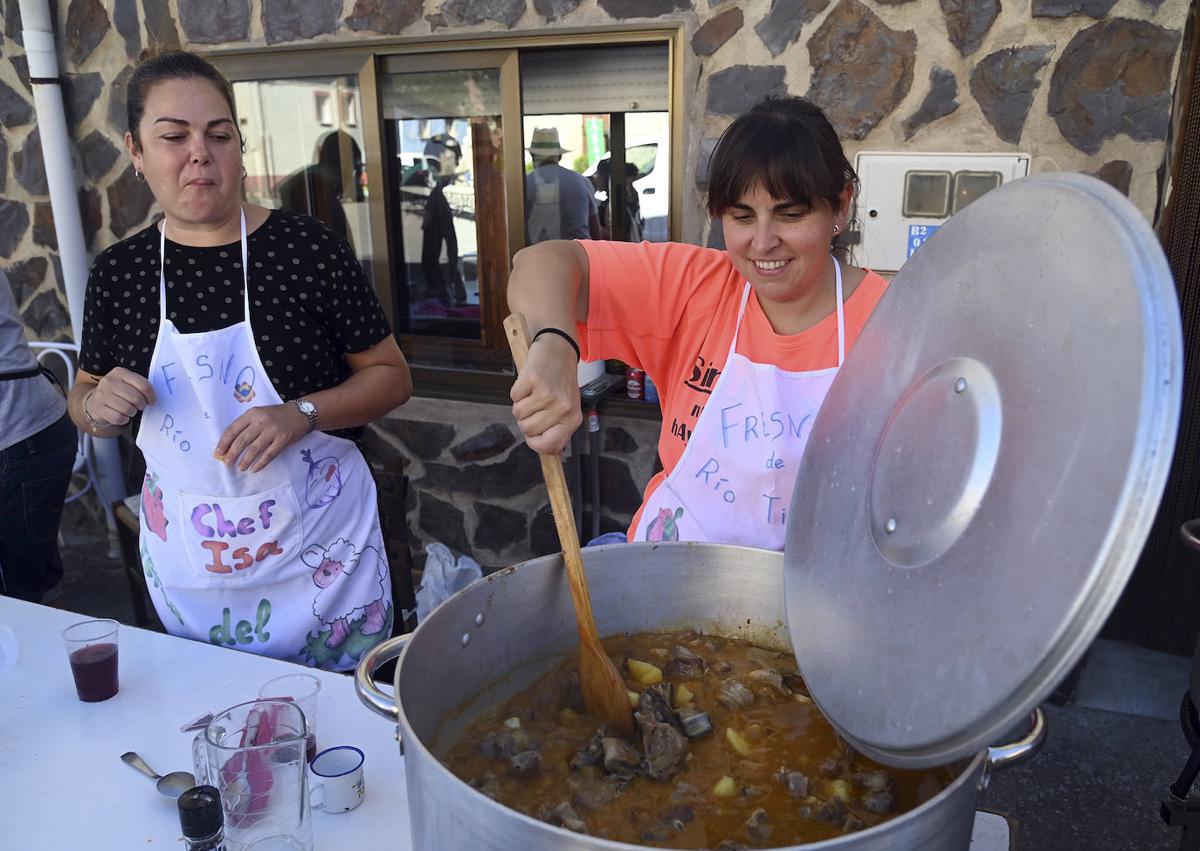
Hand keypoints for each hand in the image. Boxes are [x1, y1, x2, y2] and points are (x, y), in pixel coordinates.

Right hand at [87, 367, 155, 425]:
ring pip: (127, 409)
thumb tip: (153, 398)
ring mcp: (102, 394)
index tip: (151, 402)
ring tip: (130, 410)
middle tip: (139, 406)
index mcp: (120, 372)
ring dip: (132, 412)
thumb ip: (140, 386)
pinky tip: (122, 416)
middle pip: (136, 398)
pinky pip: (118, 418)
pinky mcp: (98, 408)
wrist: (96, 400)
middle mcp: (109, 381)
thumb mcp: (128, 383)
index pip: (143, 385)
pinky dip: (123, 419)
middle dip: (141, 405)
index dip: (151, 396)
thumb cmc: (119, 392)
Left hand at [215, 403, 308, 472]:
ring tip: (240, 468)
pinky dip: (260, 463)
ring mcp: (273, 430)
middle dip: (232, 453)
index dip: (224, 442)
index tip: (218, 453)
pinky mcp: (283, 439)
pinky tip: (254, 469)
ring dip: (245, 460)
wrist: (300, 414)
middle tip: (227, 463)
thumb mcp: (259, 414)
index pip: (233, 429)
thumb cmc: (276, 415)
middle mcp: (261, 421)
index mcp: (252, 414)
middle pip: (242, 440)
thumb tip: (229, 445)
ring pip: (254, 449)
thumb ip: (246, 425)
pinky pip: (269, 454)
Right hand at [511, 334, 581, 454]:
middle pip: (528, 431)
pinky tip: (530, 382)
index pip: (548, 447)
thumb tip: (550, 453)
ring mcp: (547, 394)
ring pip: (518, 414)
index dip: (535, 443)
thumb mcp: (568, 408)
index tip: (533, 435)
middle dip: (526, 420)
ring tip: (534, 392)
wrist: (559, 349)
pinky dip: (517, 391)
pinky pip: (513, 397)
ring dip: (521, 404)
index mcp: (573, 419)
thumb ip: (559, 430)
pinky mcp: (532, 380)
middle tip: (535, 404)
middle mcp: (562, 408)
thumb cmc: (561, 380)